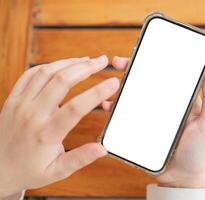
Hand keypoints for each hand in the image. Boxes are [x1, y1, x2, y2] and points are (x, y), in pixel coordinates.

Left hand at [0, 55, 120, 196]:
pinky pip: (29, 75)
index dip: (97, 92)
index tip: (113, 82)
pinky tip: (62, 65)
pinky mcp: (12, 99)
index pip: (76, 108)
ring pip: (46, 73)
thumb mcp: (57, 171)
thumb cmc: (28, 170)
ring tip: (86, 60)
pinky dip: (48, 66)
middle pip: (61, 82)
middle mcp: (32, 115)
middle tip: (102, 61)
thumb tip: (102, 148)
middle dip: (86, 68)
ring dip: (68, 63)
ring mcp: (20, 104)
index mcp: (46, 134)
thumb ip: (80, 158)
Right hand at [106, 57, 204, 187]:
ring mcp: (151, 116)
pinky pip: (126, 116)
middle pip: (146, 83)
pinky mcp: (141, 128)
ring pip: (134, 97)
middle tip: (119, 63)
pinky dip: (116, 109)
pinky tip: (108, 105)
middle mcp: (164, 105)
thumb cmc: (199, 151)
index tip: (143, 53)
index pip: (166, 76)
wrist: (182, 177)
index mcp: (180, 100)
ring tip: (110, 83)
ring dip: (120, 87)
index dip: (155, 63)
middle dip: (132, 71)